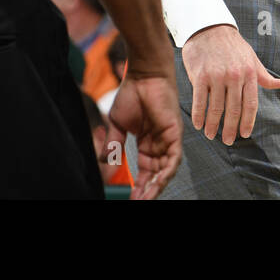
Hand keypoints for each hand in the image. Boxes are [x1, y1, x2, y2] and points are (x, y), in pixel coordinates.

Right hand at [106, 73, 182, 198]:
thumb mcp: (117, 125)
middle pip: (155, 175)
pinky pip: (174, 158)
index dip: (138, 186)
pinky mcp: (175, 134)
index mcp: (147, 144)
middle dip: (147, 191)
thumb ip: (113, 146)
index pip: (145, 172)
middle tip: (137, 203)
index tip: (129, 198)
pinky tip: (158, 183)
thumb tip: (104, 166)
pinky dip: (167, 172)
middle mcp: (159, 145)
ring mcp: (169, 140)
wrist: (142, 76)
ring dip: (156, 186)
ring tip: (145, 199)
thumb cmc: (131, 94)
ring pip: (165, 171)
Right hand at [181, 23, 279, 144]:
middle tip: (228, 140)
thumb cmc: (232, 45)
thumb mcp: (251, 58)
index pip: (251, 104)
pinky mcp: (200, 76)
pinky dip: (199, 115)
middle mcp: (234, 76)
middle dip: (230, 128)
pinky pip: (200, 100)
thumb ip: (262, 75)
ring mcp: (217, 76)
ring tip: (211, 134)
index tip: (244, 134)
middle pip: (233, 110)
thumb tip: (279, 84)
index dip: (248, 122)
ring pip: (216, 108)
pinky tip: (198, 124)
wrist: (210, 27)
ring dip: (213, 125)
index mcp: (249, 73)